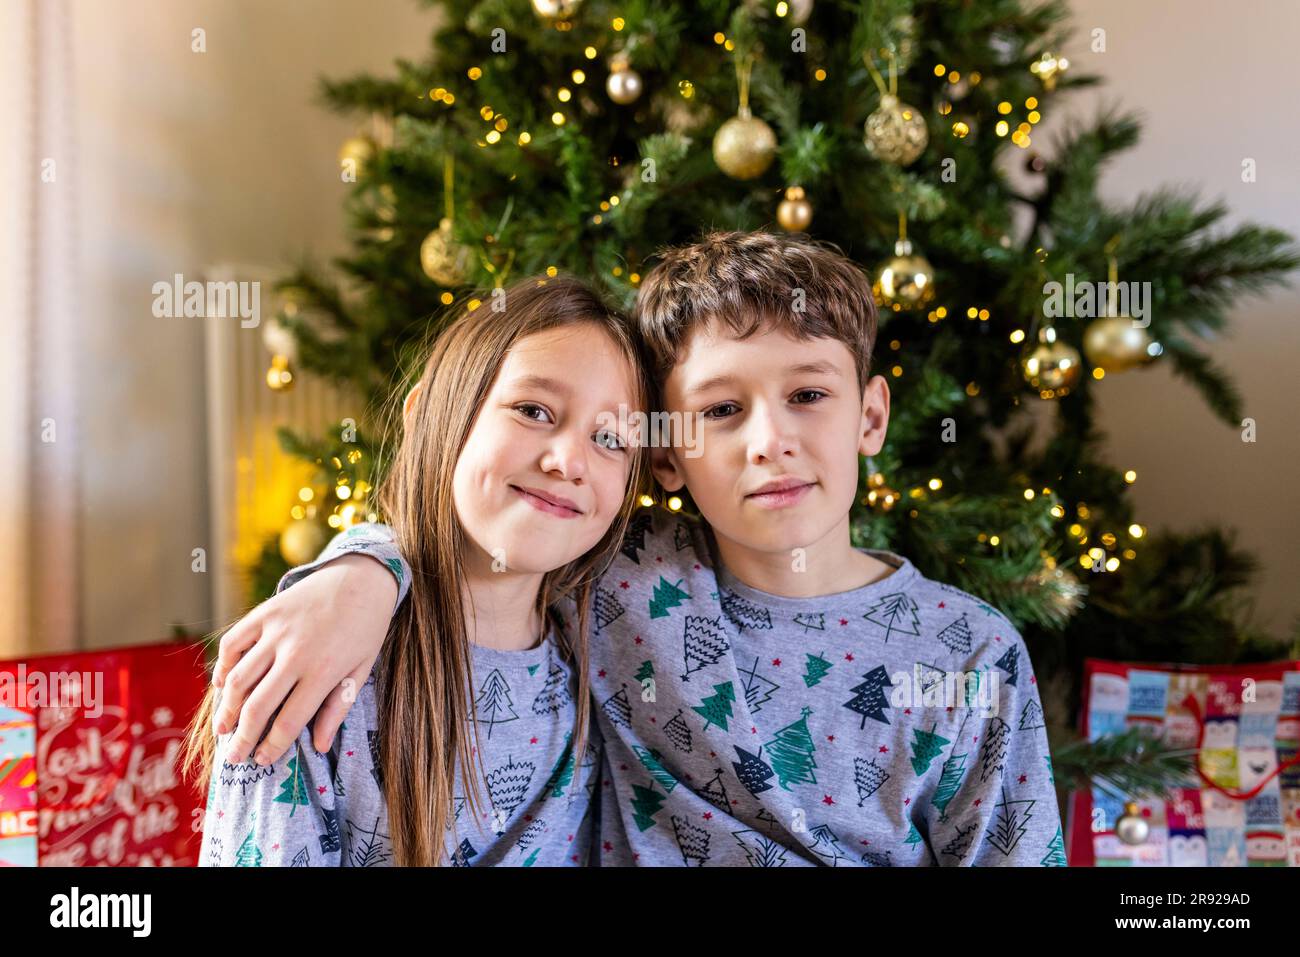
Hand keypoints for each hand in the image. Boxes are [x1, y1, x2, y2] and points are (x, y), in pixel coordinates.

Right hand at [212, 554, 396, 764]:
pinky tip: (221, 686)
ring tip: (222, 729)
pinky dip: (223, 666)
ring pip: (238, 678)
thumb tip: (319, 746)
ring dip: (226, 709)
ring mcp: (276, 630)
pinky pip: (234, 643)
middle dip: (241, 738)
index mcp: (323, 671)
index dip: (271, 747)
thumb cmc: (366, 628)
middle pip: (256, 707)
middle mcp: (295, 653)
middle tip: (233, 757)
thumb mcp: (362, 669)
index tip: (262, 760)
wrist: (362, 576)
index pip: (287, 722)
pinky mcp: (265, 612)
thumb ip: (338, 708)